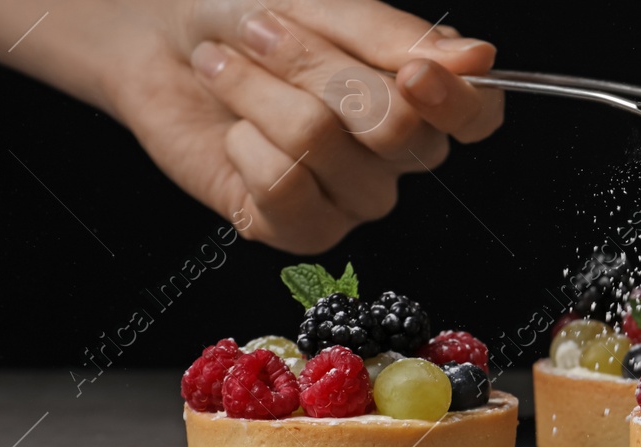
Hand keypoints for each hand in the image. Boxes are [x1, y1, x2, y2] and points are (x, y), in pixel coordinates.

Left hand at [108, 0, 503, 252]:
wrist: (162, 40)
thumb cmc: (248, 15)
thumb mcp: (325, 6)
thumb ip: (398, 37)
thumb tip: (478, 59)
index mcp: (421, 92)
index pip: (478, 115)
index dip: (454, 102)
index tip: (414, 73)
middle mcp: (397, 154)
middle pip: (396, 128)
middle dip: (315, 67)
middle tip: (263, 31)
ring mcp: (350, 197)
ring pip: (325, 151)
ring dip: (260, 95)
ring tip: (227, 67)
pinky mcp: (296, 230)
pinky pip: (284, 191)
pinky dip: (244, 146)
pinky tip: (233, 132)